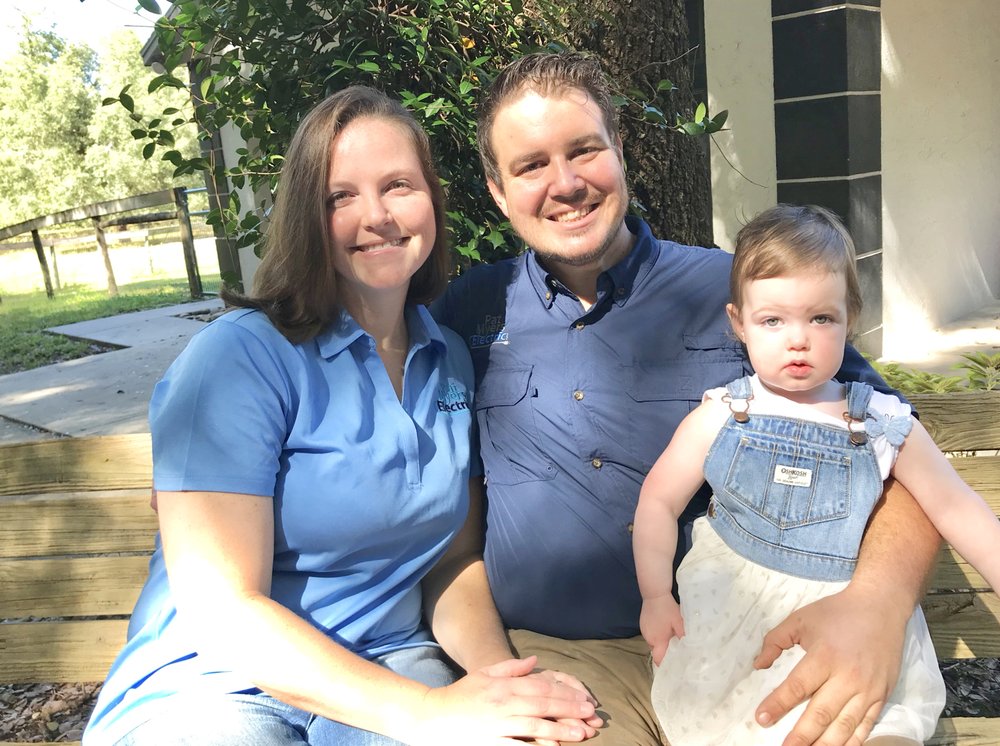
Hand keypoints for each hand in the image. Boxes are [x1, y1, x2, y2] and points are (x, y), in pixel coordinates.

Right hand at [413, 656, 598, 744]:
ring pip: (534, 726)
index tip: (585, 700)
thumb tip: (537, 661)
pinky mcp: (490, 743)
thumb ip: (511, 667)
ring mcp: (497, 724)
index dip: (565, 694)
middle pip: (543, 705)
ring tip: (581, 733)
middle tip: (591, 715)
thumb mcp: (484, 673)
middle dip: (569, 710)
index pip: (542, 688)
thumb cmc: (460, 695)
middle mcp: (503, 703)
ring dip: (559, 729)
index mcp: (504, 686)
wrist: (431, 717)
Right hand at [640, 595, 684, 665]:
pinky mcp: (642, 625)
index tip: (674, 665)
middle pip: (656, 652)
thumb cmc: (668, 609)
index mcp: (657, 640)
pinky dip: (657, 635)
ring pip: (653, 643)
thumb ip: (684, 637)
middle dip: (665, 652)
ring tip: (671, 637)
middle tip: (677, 648)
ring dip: (661, 642)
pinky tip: (664, 628)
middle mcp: (648, 638)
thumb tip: (690, 650)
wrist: (655, 594)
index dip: (666, 664)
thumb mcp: (679, 623)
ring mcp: (644, 631)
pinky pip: (650, 635)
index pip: (659, 659)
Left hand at [753, 586, 907, 745]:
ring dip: (825, 744)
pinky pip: (866, 725)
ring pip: (844, 726)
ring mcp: (867, 689)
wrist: (881, 607)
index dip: (778, 704)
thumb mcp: (800, 619)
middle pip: (821, 714)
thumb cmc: (837, 613)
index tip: (761, 718)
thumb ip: (775, 641)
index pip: (797, 687)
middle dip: (801, 736)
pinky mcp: (881, 695)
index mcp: (824, 656)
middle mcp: (847, 676)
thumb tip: (758, 665)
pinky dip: (853, 741)